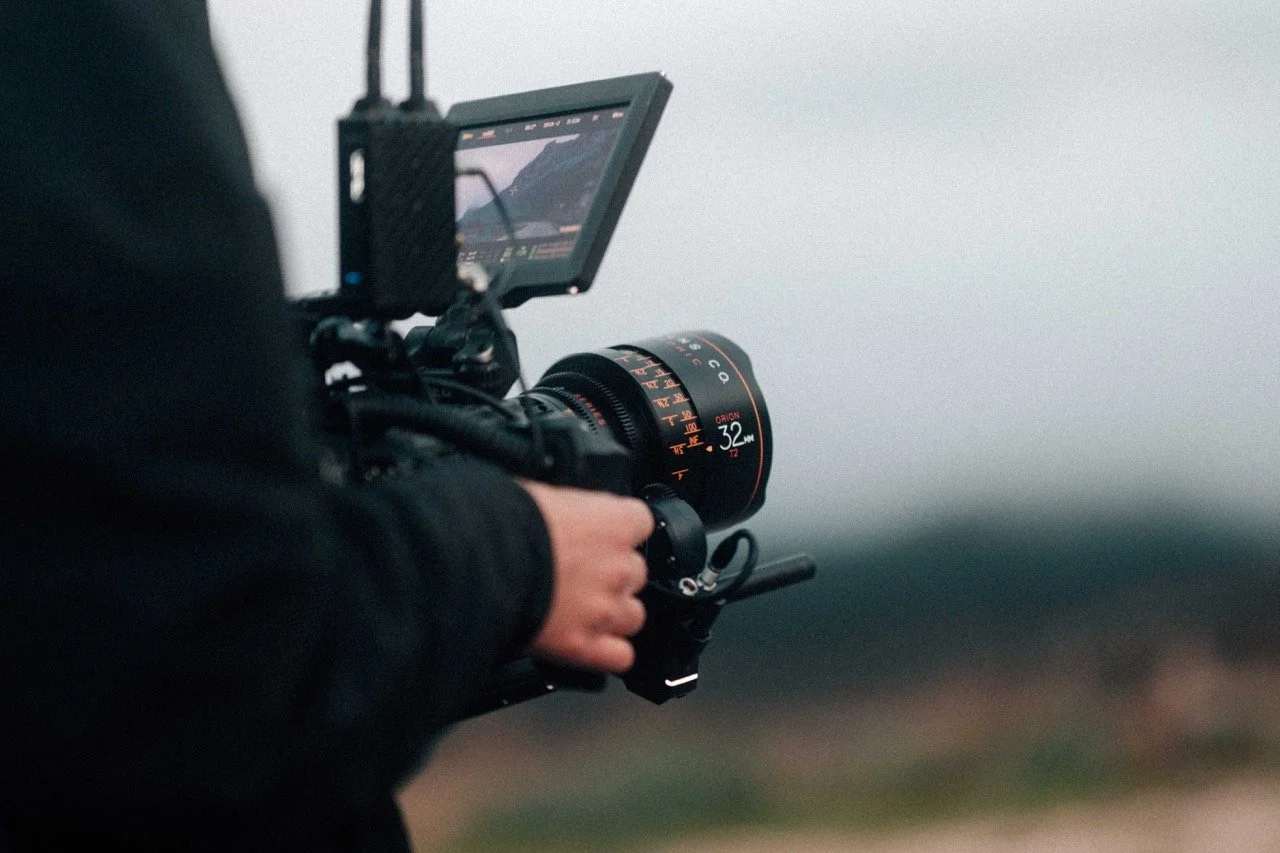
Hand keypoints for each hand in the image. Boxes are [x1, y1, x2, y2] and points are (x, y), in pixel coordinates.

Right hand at [519, 481, 652, 673]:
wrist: (479, 564)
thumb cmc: (503, 525)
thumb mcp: (542, 497)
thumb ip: (569, 511)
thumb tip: (563, 515)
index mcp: (613, 522)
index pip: (640, 522)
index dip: (618, 531)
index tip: (600, 536)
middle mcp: (618, 567)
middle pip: (635, 572)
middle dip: (611, 575)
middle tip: (578, 575)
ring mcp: (605, 609)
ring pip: (632, 616)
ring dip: (612, 614)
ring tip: (580, 610)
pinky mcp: (584, 646)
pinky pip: (620, 657)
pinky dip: (608, 654)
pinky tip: (588, 643)